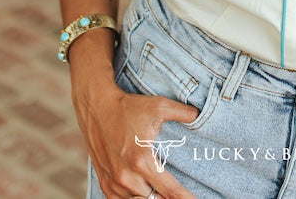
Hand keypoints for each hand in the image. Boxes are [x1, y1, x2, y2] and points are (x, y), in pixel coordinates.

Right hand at [75, 82, 198, 197]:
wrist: (97, 107)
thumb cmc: (128, 107)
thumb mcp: (158, 105)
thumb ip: (181, 112)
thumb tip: (198, 115)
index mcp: (141, 161)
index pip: (170, 191)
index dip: (185, 198)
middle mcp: (126, 176)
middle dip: (167, 198)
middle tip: (179, 195)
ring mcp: (114, 181)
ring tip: (161, 193)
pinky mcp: (105, 182)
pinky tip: (143, 195)